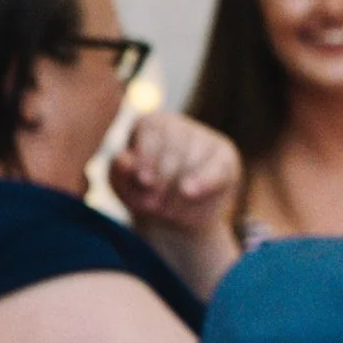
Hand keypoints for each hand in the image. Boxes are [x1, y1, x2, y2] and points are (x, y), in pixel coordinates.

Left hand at [110, 111, 239, 241]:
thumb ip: (118, 172)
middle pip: (173, 150)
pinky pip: (216, 168)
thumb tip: (124, 159)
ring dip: (179, 192)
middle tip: (154, 207)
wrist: (177, 219)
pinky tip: (189, 192)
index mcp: (151, 124)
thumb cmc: (146, 195)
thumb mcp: (125, 187)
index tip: (144, 181)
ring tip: (169, 212)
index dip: (147, 157)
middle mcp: (180, 125)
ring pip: (193, 161)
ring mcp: (205, 138)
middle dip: (163, 182)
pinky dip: (202, 182)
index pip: (151, 133)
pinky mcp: (225, 155)